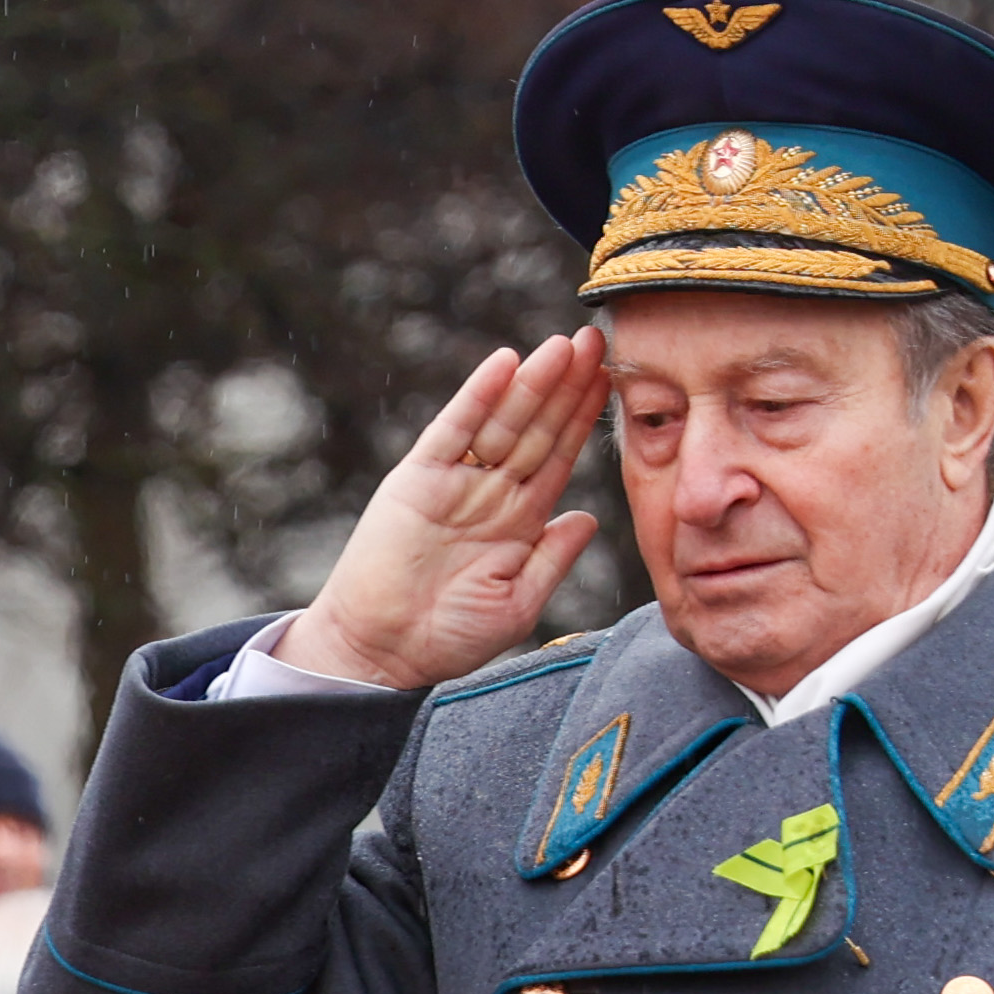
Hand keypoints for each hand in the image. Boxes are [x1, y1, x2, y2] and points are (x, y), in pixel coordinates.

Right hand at [267, 333, 613, 692]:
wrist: (380, 652)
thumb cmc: (447, 638)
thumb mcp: (518, 604)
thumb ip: (552, 559)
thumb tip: (588, 518)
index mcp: (519, 521)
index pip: (560, 456)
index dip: (585, 418)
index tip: (613, 378)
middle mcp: (490, 493)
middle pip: (537, 428)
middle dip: (567, 386)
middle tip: (596, 341)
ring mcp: (453, 483)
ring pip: (502, 421)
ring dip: (532, 383)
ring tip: (564, 346)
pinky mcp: (416, 480)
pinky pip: (452, 430)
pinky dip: (476, 396)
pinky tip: (503, 364)